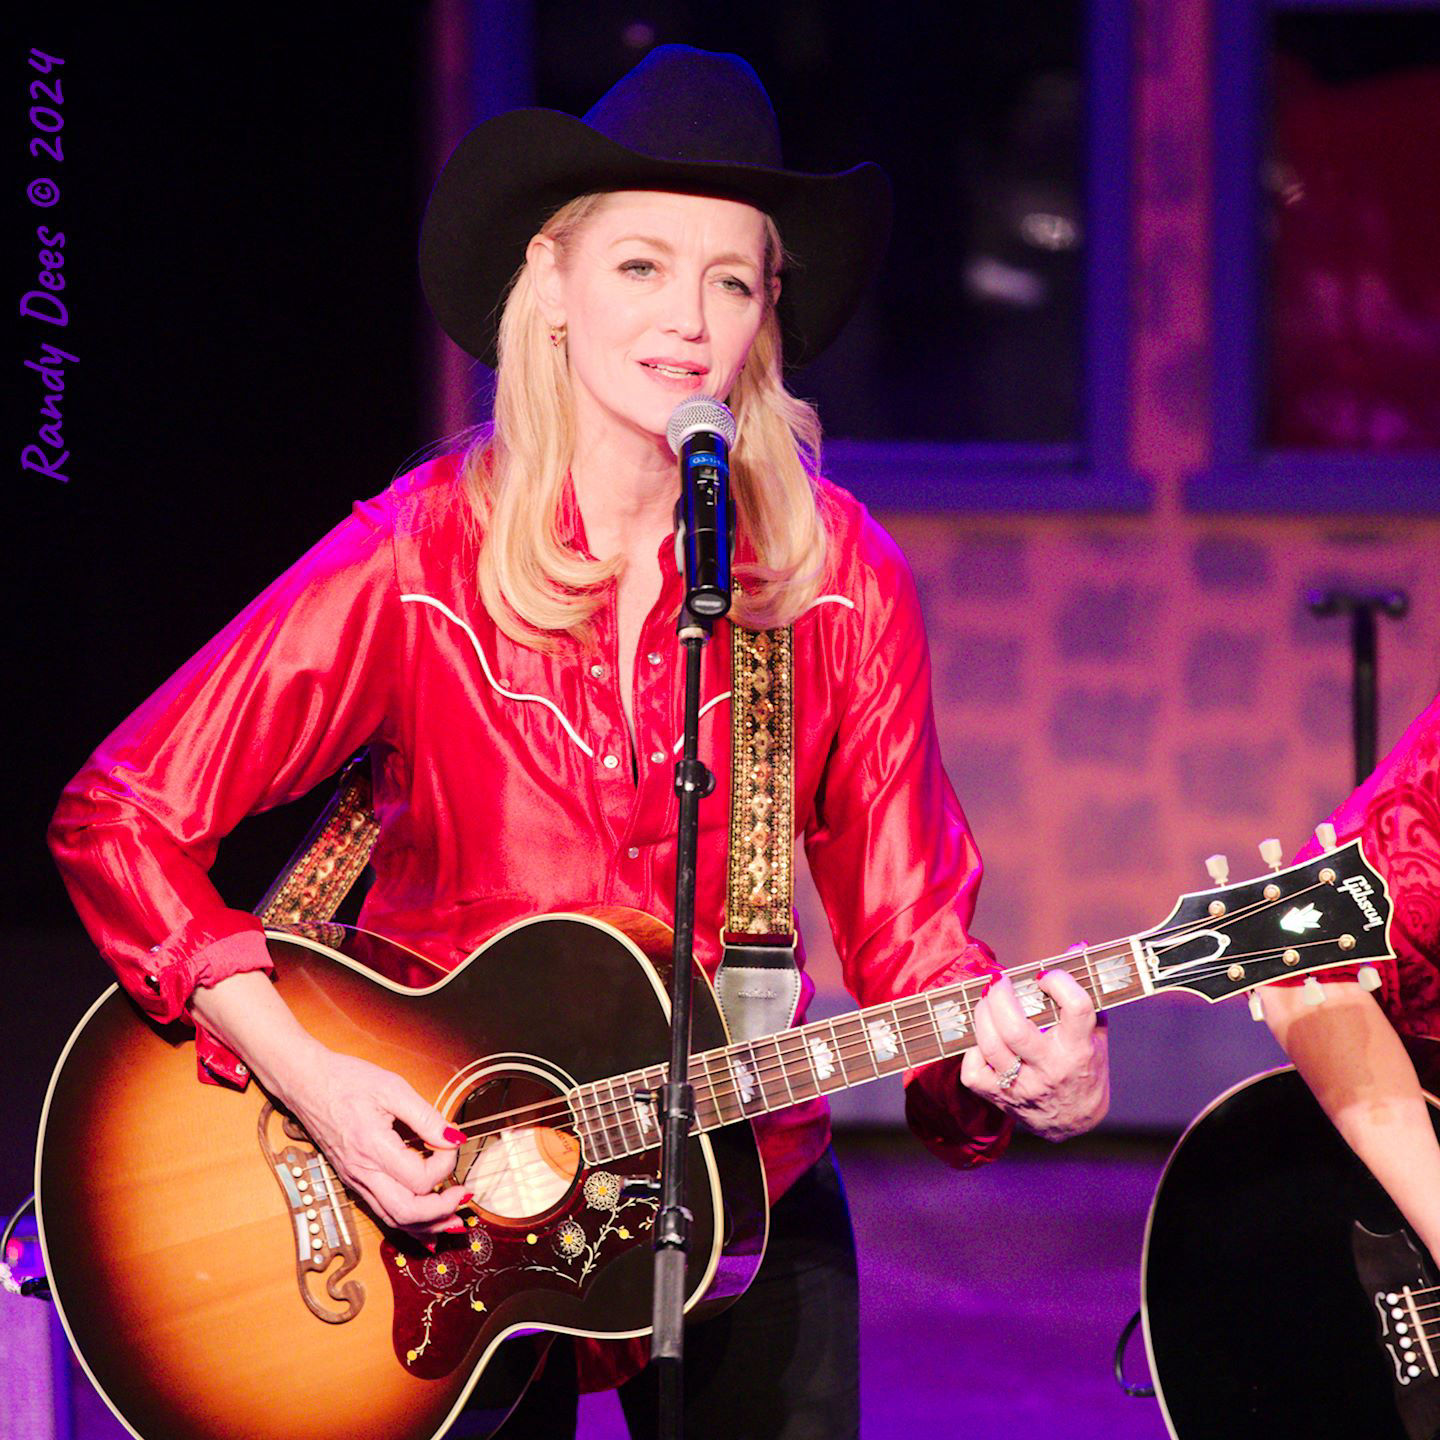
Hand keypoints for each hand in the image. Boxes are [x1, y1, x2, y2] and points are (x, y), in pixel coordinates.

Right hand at [278, 1048, 471, 1237]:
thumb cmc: (346, 1080)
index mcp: (373, 1147)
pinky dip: (407, 1222)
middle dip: (441, 1211)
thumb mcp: (393, 1088)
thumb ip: (426, 1117)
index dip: (445, 1165)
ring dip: (426, 1225)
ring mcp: (355, 1179)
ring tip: (454, 1219)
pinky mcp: (352, 1180)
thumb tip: (455, 1138)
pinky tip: (425, 1227)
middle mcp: (362, 1172)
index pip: (419, 1178)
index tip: (452, 1142)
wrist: (306, 1083)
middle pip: (406, 1212)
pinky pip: (381, 1211)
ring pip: (392, 1219)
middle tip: (464, 1196)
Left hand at [960, 970, 1109, 1140]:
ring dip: (982, 1014)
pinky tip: (983, 1038)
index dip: (1060, 982)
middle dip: (1001, 996)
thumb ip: (1084, 991)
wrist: (1073, 1123)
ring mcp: (1022, 1087)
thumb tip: (1076, 947)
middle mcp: (1051, 1070)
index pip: (1075, 1009)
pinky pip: (972, 1071)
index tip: (1046, 975)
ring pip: (990, 1046)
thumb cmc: (1084, 1067)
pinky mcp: (998, 1097)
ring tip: (986, 1001)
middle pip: (1016, 1029)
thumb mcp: (1094, 1032)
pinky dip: (972, 1050)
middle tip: (999, 981)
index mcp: (1079, 1050)